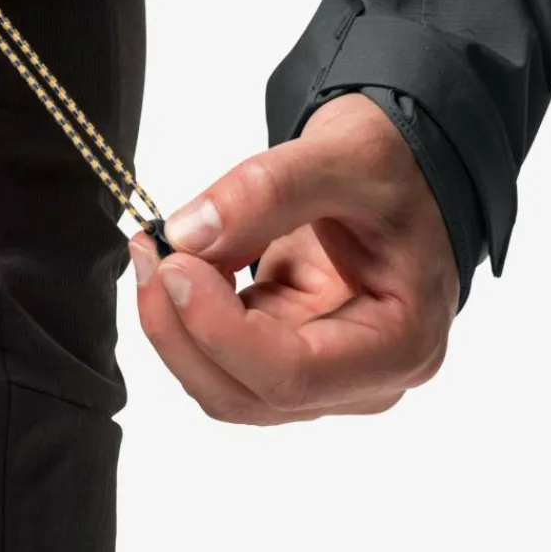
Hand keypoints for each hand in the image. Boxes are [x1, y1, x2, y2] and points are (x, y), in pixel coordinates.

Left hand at [129, 93, 459, 424]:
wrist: (399, 170)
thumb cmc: (395, 169)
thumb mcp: (343, 157)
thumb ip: (267, 189)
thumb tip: (186, 233)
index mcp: (400, 344)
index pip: (292, 376)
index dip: (219, 331)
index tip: (174, 265)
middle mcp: (362, 380)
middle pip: (244, 394)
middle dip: (181, 330)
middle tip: (150, 248)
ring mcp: (321, 376)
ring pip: (220, 384)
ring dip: (174, 324)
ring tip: (158, 247)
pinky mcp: (283, 353)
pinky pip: (216, 356)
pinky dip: (184, 312)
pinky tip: (179, 259)